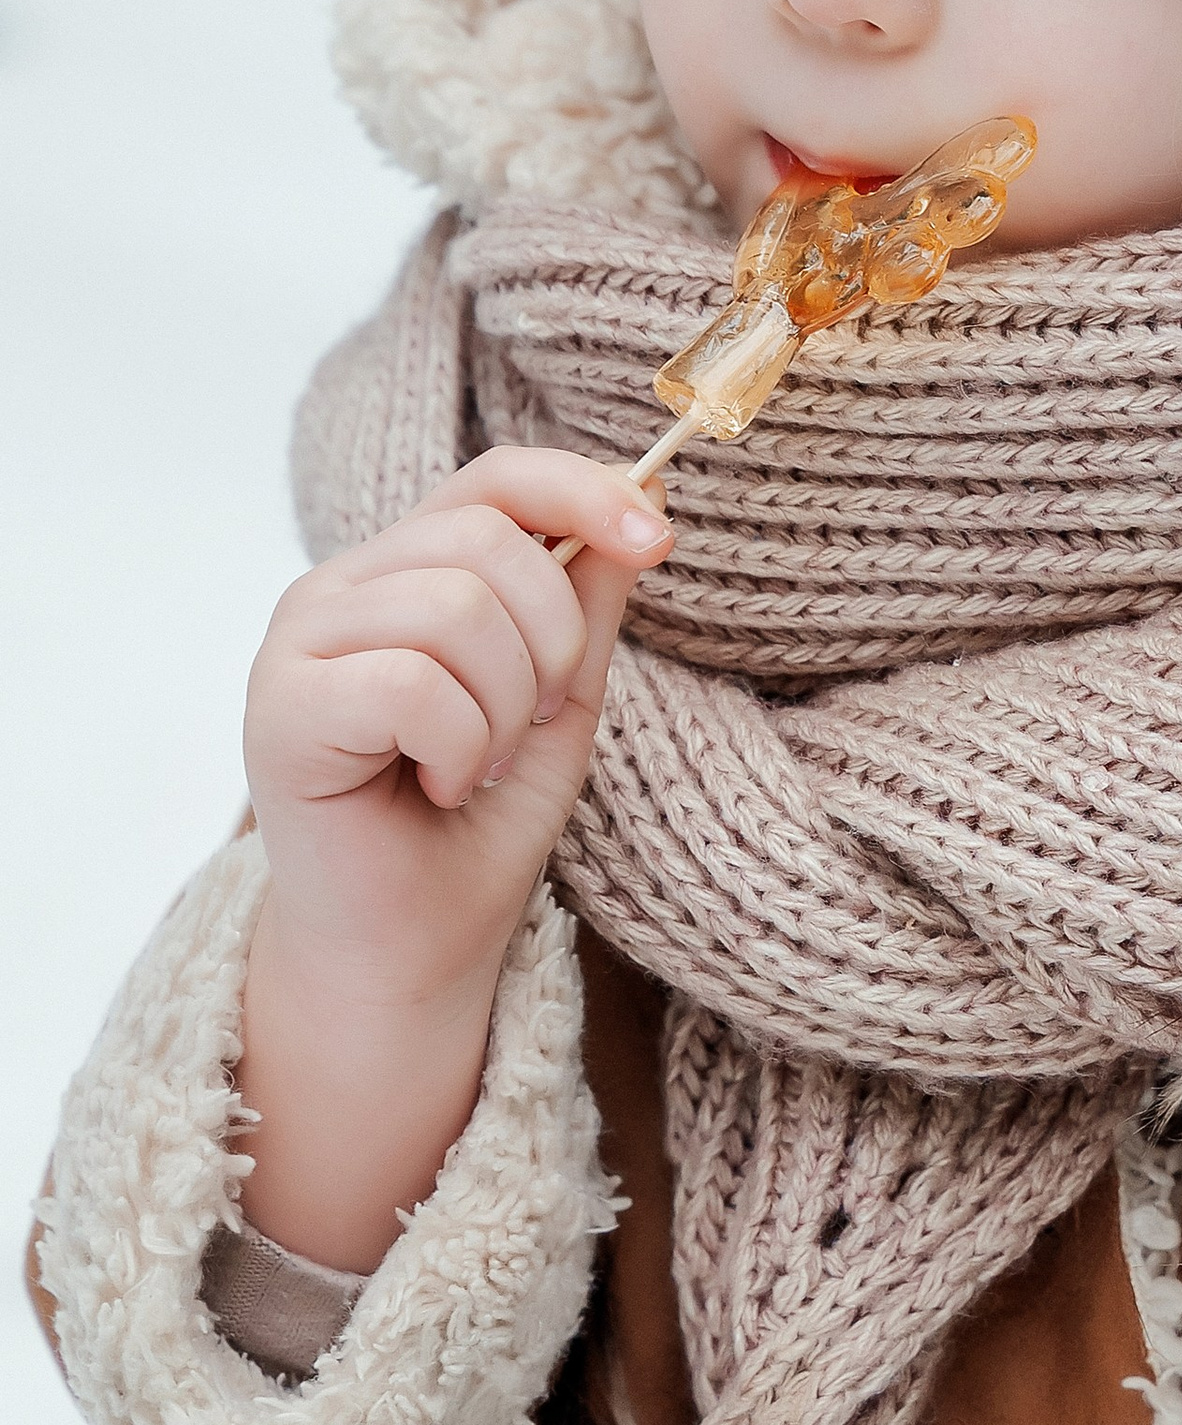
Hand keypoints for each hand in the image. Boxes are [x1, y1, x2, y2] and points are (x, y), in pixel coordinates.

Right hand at [236, 450, 671, 1268]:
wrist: (416, 944)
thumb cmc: (478, 827)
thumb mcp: (561, 700)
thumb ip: (585, 602)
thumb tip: (645, 495)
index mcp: (405, 570)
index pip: (495, 479)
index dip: (583, 491)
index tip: (658, 540)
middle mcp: (341, 587)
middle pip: (487, 541)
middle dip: (548, 645)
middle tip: (526, 725)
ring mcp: (299, 640)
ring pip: (454, 609)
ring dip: (501, 709)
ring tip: (474, 765)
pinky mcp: (279, 706)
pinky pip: (412, 683)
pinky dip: (457, 747)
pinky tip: (439, 785)